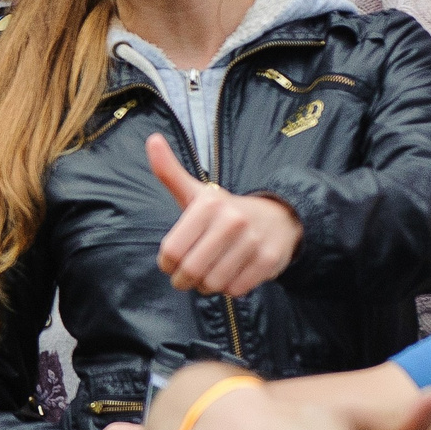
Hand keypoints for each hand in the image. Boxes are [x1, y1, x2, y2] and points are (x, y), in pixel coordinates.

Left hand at [146, 134, 301, 296]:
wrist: (278, 217)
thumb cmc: (224, 210)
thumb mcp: (195, 191)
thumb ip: (169, 172)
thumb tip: (152, 140)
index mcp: (208, 204)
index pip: (172, 250)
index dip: (167, 264)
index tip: (171, 262)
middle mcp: (232, 220)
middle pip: (191, 270)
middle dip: (184, 280)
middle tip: (186, 277)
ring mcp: (253, 240)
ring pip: (213, 283)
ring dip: (206, 286)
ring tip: (208, 275)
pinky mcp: (269, 260)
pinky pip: (236, 290)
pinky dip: (228, 289)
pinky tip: (230, 275)